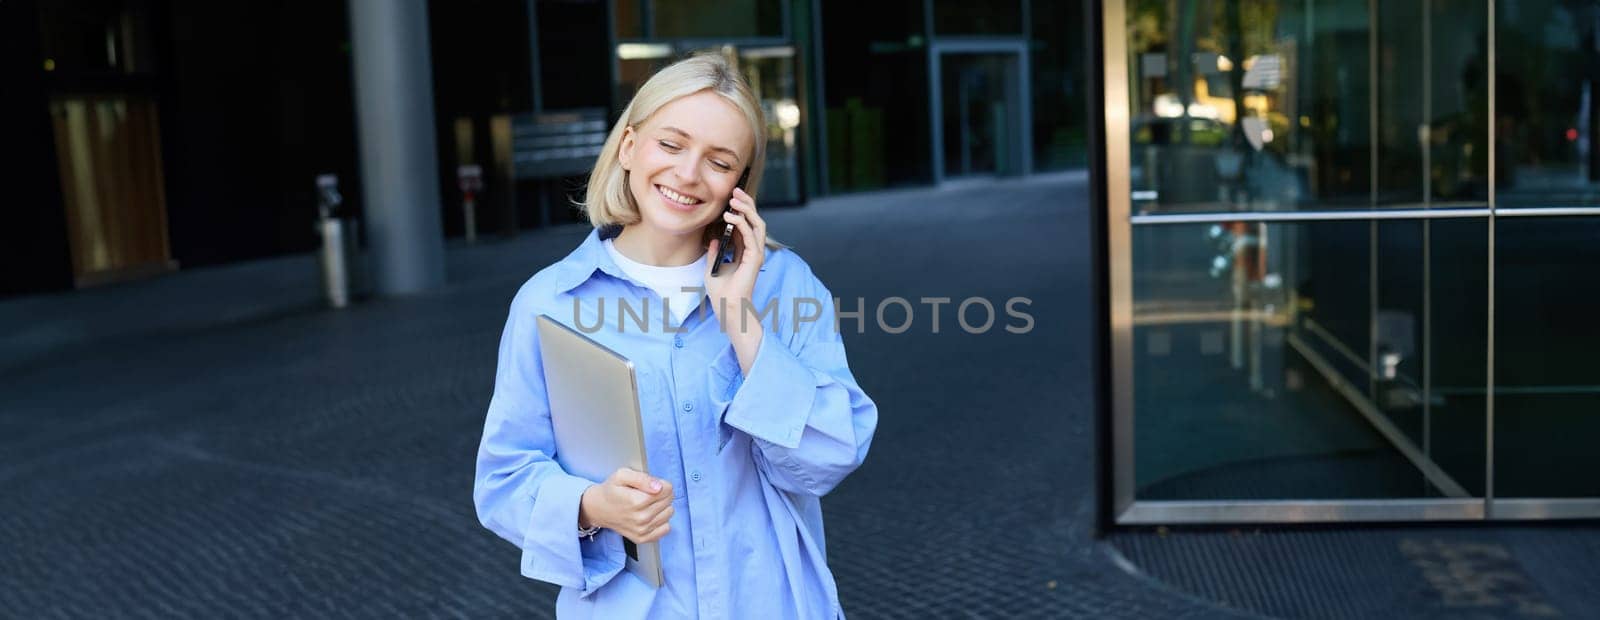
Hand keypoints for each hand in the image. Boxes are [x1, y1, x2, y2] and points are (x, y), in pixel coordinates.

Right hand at [578, 467, 673, 542]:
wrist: (599, 509)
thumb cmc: (611, 491)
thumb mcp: (622, 475)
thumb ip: (642, 478)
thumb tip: (658, 486)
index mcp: (637, 501)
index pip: (668, 490)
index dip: (662, 484)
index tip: (651, 485)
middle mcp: (641, 518)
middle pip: (669, 501)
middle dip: (662, 494)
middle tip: (646, 494)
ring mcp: (642, 530)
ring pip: (669, 513)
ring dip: (662, 507)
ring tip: (647, 504)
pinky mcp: (643, 538)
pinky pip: (666, 528)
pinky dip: (661, 521)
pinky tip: (649, 515)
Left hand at [704, 187, 766, 348]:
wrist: (727, 307)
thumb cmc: (721, 293)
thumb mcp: (712, 268)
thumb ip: (714, 253)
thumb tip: (713, 239)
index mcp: (744, 252)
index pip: (745, 224)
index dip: (740, 209)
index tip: (731, 196)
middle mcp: (752, 250)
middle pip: (754, 220)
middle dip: (746, 203)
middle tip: (735, 189)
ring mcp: (755, 253)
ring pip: (757, 223)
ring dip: (747, 208)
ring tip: (734, 198)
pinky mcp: (755, 257)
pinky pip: (751, 234)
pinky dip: (741, 222)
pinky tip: (731, 215)